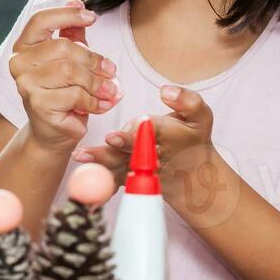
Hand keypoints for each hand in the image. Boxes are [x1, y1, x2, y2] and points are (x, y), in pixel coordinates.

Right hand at [9, 0, 120, 154]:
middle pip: (63, 48)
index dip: (67, 14)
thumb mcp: (68, 60)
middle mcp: (18, 63)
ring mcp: (25, 84)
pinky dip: (95, 100)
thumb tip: (76, 0)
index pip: (41, 21)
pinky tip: (103, 105)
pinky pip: (75, 94)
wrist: (53, 133)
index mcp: (23, 46)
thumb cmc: (62, 92)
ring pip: (71, 71)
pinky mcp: (38, 104)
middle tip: (112, 70)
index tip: (92, 16)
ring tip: (111, 90)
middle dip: (94, 59)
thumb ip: (70, 33)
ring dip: (98, 82)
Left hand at [72, 84, 216, 190]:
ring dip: (98, 163)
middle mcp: (150, 154)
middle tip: (93, 148)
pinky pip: (113, 181)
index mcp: (166, 137)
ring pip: (117, 166)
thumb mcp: (200, 117)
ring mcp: (138, 168)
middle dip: (110, 150)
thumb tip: (166, 91)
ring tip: (80, 157)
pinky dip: (99, 186)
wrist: (192, 173)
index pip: (150, 133)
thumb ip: (187, 101)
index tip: (114, 135)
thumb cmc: (191, 137)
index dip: (133, 134)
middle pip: (129, 152)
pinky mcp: (128, 176)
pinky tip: (82, 189)